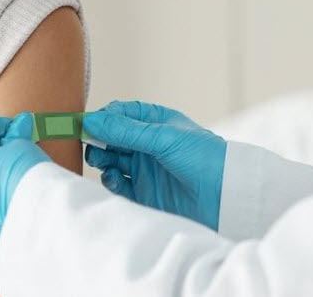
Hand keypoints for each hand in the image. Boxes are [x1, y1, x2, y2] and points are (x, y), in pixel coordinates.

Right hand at [83, 101, 226, 229]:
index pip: (120, 114)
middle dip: (97, 139)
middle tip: (87, 144)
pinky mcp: (144, 193)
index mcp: (155, 122)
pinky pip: (117, 185)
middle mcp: (148, 144)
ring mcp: (145, 169)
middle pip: (111, 138)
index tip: (84, 124)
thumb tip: (90, 120)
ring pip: (111, 160)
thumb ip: (125, 130)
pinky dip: (109, 181)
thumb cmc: (203, 158)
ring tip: (101, 161)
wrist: (227, 198)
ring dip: (101, 159)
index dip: (102, 117)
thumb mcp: (163, 138)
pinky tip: (112, 178)